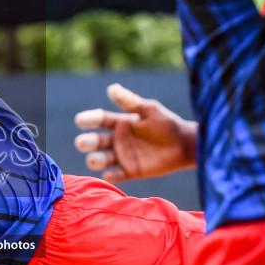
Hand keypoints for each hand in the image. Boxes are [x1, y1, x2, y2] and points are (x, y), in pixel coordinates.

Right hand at [74, 83, 196, 182]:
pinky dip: (111, 176)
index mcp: (120, 123)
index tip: (80, 121)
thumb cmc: (167, 123)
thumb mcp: (149, 109)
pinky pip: (117, 175)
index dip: (89, 120)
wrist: (184, 144)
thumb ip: (130, 102)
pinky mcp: (131, 171)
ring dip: (95, 160)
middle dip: (87, 142)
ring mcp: (122, 156)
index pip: (99, 120)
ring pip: (102, 160)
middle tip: (82, 142)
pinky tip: (110, 174)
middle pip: (96, 141)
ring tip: (94, 159)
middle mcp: (117, 140)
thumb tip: (111, 88)